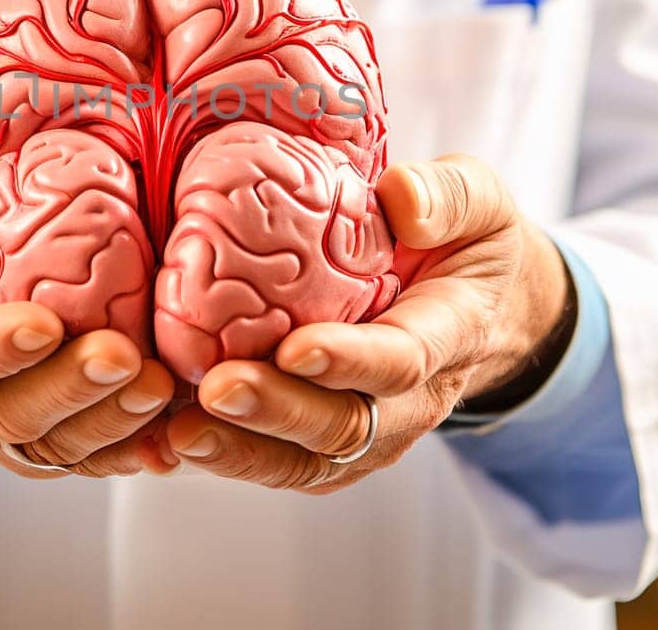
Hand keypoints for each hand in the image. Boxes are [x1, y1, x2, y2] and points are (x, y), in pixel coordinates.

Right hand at [0, 179, 176, 477]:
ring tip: (160, 384)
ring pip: (59, 443)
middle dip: (70, 389)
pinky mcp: (48, 425)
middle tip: (121, 356)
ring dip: (112, 421)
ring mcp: (3, 424)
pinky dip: (134, 446)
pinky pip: (91, 449)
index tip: (41, 324)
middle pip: (12, 417)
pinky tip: (176, 436)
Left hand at [163, 153, 573, 492]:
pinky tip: (173, 444)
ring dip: (245, 449)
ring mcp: (374, 429)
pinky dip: (231, 459)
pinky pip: (284, 464)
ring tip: (183, 430)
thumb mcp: (477, 199)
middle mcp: (414, 399)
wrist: (484, 304)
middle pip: (347, 425)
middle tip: (217, 388)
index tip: (296, 348)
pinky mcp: (331, 441)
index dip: (350, 360)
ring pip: (309, 459)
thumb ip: (444, 195)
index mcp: (452, 332)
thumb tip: (399, 200)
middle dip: (279, 411)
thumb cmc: (468, 239)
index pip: (403, 358)